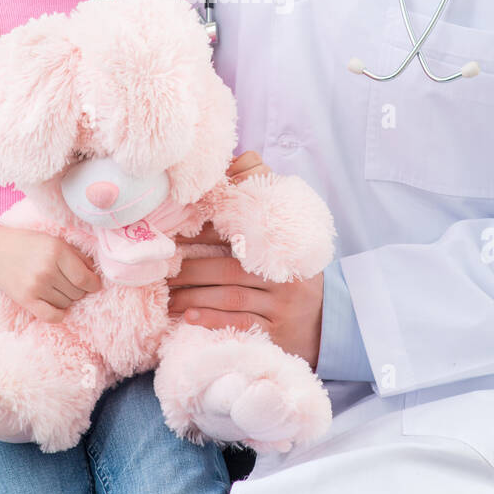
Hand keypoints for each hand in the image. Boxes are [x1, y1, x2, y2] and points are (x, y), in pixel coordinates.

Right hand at [0, 224, 102, 322]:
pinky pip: (51, 316)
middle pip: (77, 293)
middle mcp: (47, 269)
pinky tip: (57, 306)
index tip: (93, 284)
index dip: (93, 284)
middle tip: (68, 282)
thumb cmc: (32, 245)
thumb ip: (78, 256)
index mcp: (57, 252)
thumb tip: (95, 274)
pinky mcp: (26, 300)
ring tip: (57, 288)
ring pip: (66, 304)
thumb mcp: (56, 242)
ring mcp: (36, 286)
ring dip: (66, 299)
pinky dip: (58, 314)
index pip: (85, 278)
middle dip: (78, 289)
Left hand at [170, 150, 323, 367]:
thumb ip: (262, 199)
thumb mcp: (289, 236)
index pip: (239, 237)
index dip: (204, 234)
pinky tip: (189, 318)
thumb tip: (235, 160)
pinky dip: (213, 321)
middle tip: (162, 270)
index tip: (175, 235)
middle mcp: (283, 275)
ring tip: (167, 296)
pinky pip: (242, 325)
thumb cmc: (295, 273)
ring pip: (231, 297)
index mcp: (282, 249)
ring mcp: (280, 306)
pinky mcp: (277, 332)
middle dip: (191, 269)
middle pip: (229, 269)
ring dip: (194, 296)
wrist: (331, 319)